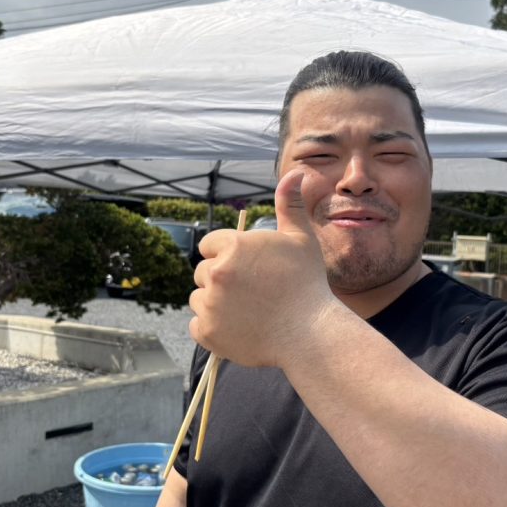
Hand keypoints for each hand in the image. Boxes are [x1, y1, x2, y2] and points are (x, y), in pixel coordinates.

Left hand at [189, 169, 336, 367]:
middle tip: (252, 292)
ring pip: (199, 298)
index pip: (209, 245)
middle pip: (203, 272)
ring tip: (247, 311)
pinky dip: (213, 328)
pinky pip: (197, 325)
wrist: (310, 333)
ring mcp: (209, 304)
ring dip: (215, 304)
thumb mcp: (300, 239)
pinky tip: (238, 327)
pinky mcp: (206, 332)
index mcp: (233, 247)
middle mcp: (216, 273)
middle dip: (221, 280)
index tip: (247, 269)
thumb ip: (289, 205)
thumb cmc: (307, 284)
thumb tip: (296, 173)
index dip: (227, 255)